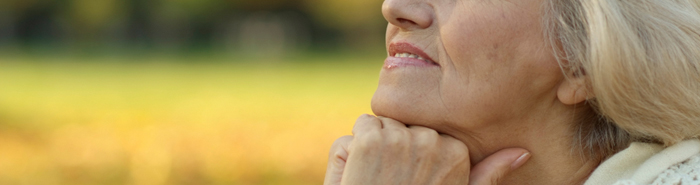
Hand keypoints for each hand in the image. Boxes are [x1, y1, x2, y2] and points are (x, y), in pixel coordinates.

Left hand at [324, 114, 529, 184]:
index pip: (427, 131)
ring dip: (371, 147)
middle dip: (393, 146)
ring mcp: (402, 138)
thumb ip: (488, 174)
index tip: (410, 181)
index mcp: (457, 151)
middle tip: (391, 182)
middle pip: (404, 124)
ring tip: (376, 180)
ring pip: (380, 124)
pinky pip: (359, 128)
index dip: (413, 154)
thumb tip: (523, 152)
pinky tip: (360, 173)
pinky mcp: (372, 140)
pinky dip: (352, 150)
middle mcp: (433, 140)